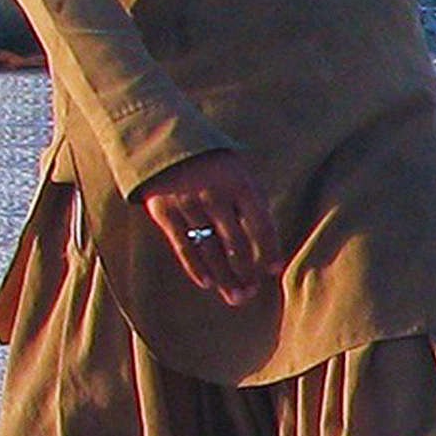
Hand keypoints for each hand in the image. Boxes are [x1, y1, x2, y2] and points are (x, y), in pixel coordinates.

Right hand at [138, 153, 281, 306]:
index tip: (274, 270)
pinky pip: (184, 246)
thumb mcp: (235, 169)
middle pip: (236, 244)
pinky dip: (196, 267)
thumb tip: (265, 240)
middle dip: (246, 272)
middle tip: (251, 294)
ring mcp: (189, 205)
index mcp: (240, 183)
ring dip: (225, 277)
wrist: (161, 139)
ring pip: (211, 250)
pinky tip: (208, 283)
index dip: (268, 249)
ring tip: (235, 297)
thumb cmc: (209, 161)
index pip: (260, 224)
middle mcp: (216, 195)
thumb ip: (249, 200)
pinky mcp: (165, 212)